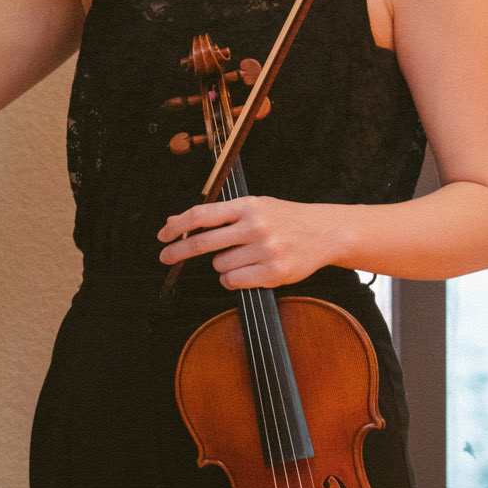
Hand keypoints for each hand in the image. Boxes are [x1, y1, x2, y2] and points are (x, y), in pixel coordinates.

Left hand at [158, 196, 346, 289]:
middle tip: (165, 256)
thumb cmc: (285, 218)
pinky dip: (232, 279)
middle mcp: (255, 226)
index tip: (163, 235)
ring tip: (241, 257)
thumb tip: (177, 221)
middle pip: (203, 242)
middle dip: (179, 251)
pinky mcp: (273, 272)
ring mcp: (265, 251)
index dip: (178, 225)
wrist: (324, 232)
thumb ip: (220, 214)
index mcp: (249, 206)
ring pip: (219, 265)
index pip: (203, 214)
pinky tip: (246, 270)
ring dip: (222, 265)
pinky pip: (233, 281)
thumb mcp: (255, 206)